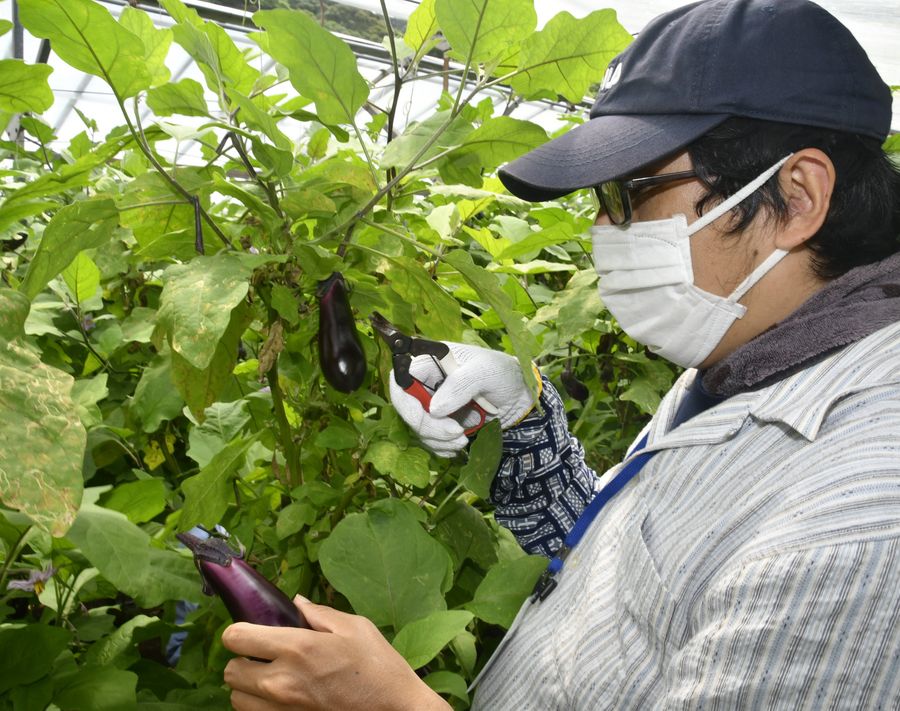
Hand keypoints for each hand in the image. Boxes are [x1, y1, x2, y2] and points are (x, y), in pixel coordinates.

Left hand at [221, 597, 449, 710]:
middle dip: (243, 659)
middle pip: (230, 671)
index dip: (240, 630)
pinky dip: (260, 705)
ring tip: (271, 676)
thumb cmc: (377, 665)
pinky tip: (282, 696)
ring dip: (248, 686)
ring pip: (237, 698)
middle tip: (264, 654)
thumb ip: (317, 613)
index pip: (236, 638)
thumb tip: (294, 603)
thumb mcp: (353, 626)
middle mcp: (281, 681)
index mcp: (297, 648)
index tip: (251, 629)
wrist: (393, 709)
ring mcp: (282, 709)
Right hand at [389, 341, 536, 456]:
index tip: (426, 418)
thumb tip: (434, 408)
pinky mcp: (439, 422)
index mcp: (432, 361)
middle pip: (407, 408)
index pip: (401, 379)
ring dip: (437, 439)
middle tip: (457, 433)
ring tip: (463, 439)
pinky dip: (440, 447)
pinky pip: (428, 439)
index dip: (405, 401)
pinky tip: (458, 445)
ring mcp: (431, 403)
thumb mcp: (488, 372)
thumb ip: (461, 384)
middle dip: (428, 426)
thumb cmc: (504, 375)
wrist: (519, 398)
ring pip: (417, 427)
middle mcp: (426, 382)